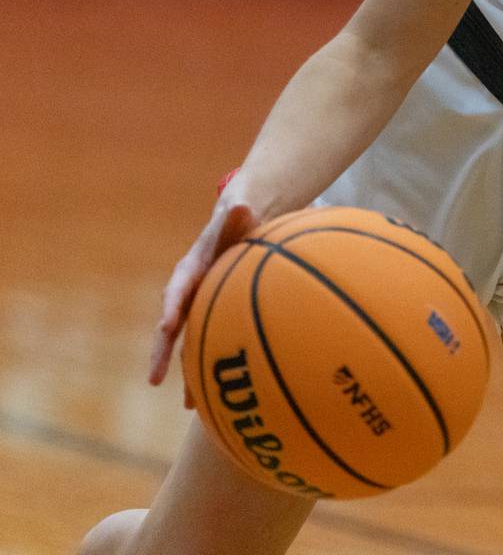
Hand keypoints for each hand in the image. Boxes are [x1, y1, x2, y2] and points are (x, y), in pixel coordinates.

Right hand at [149, 198, 259, 398]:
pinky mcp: (213, 315)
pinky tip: (215, 396)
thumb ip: (238, 214)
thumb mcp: (239, 213)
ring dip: (187, 370)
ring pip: (189, 341)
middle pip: (172, 323)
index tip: (166, 326)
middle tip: (154, 378)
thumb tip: (243, 205)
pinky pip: (208, 342)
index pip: (177, 288)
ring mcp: (199, 305)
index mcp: (192, 267)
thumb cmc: (241, 219)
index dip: (172, 306)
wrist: (243, 221)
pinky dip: (209, 367)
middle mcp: (189, 290)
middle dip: (163, 351)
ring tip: (190, 404)